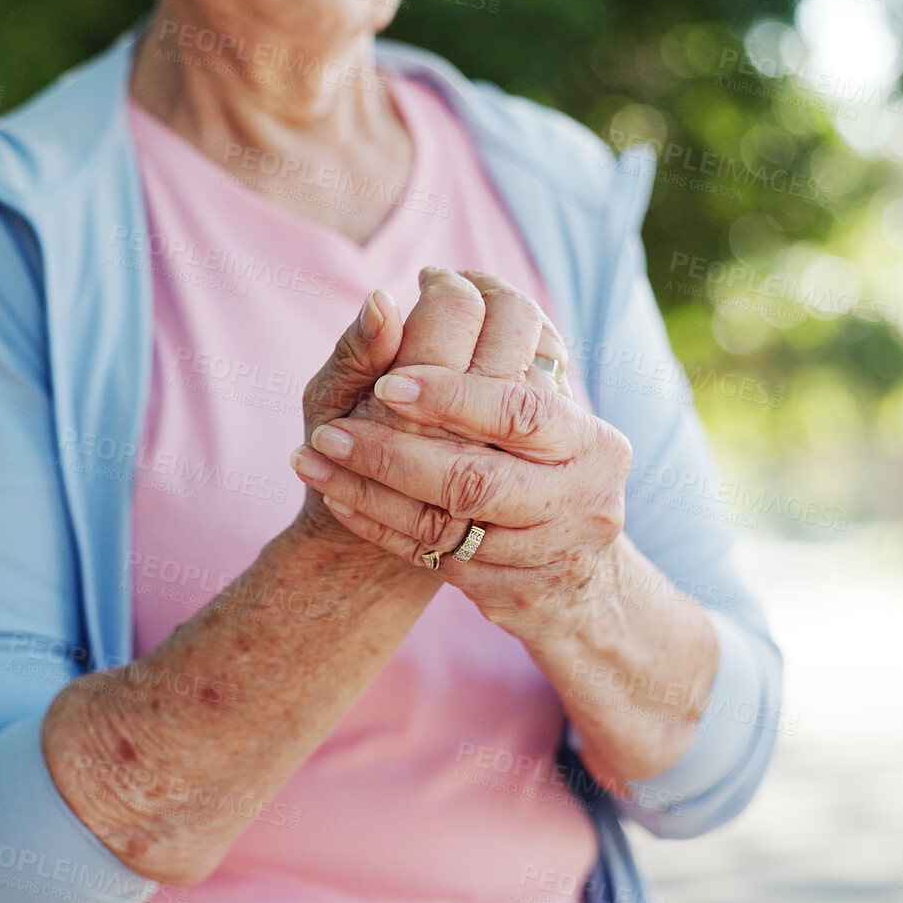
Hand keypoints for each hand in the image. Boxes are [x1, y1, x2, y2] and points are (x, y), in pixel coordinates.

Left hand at [294, 275, 625, 639]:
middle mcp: (583, 498)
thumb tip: (380, 305)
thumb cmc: (532, 462)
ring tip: (312, 462)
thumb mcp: (521, 407)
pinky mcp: (517, 597)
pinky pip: (432, 562)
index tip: (387, 383)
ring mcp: (553, 555)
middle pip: (476, 478)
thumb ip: (466, 354)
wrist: (570, 569)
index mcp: (590, 439)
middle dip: (392, 454)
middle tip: (328, 433)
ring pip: (445, 526)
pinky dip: (379, 528)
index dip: (451, 396)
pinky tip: (337, 500)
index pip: (518, 410)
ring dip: (368, 492)